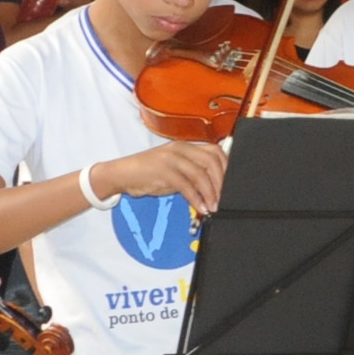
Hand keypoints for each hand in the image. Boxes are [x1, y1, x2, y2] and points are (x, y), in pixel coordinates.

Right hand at [98, 139, 225, 217]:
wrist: (122, 174)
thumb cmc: (148, 172)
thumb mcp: (174, 169)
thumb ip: (192, 172)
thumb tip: (214, 186)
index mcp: (185, 146)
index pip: (215, 151)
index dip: (226, 168)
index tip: (231, 184)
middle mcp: (180, 149)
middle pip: (211, 162)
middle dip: (221, 182)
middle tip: (224, 199)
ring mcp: (171, 159)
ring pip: (200, 174)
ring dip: (211, 193)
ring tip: (213, 207)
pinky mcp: (163, 171)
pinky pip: (186, 186)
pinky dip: (196, 199)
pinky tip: (200, 208)